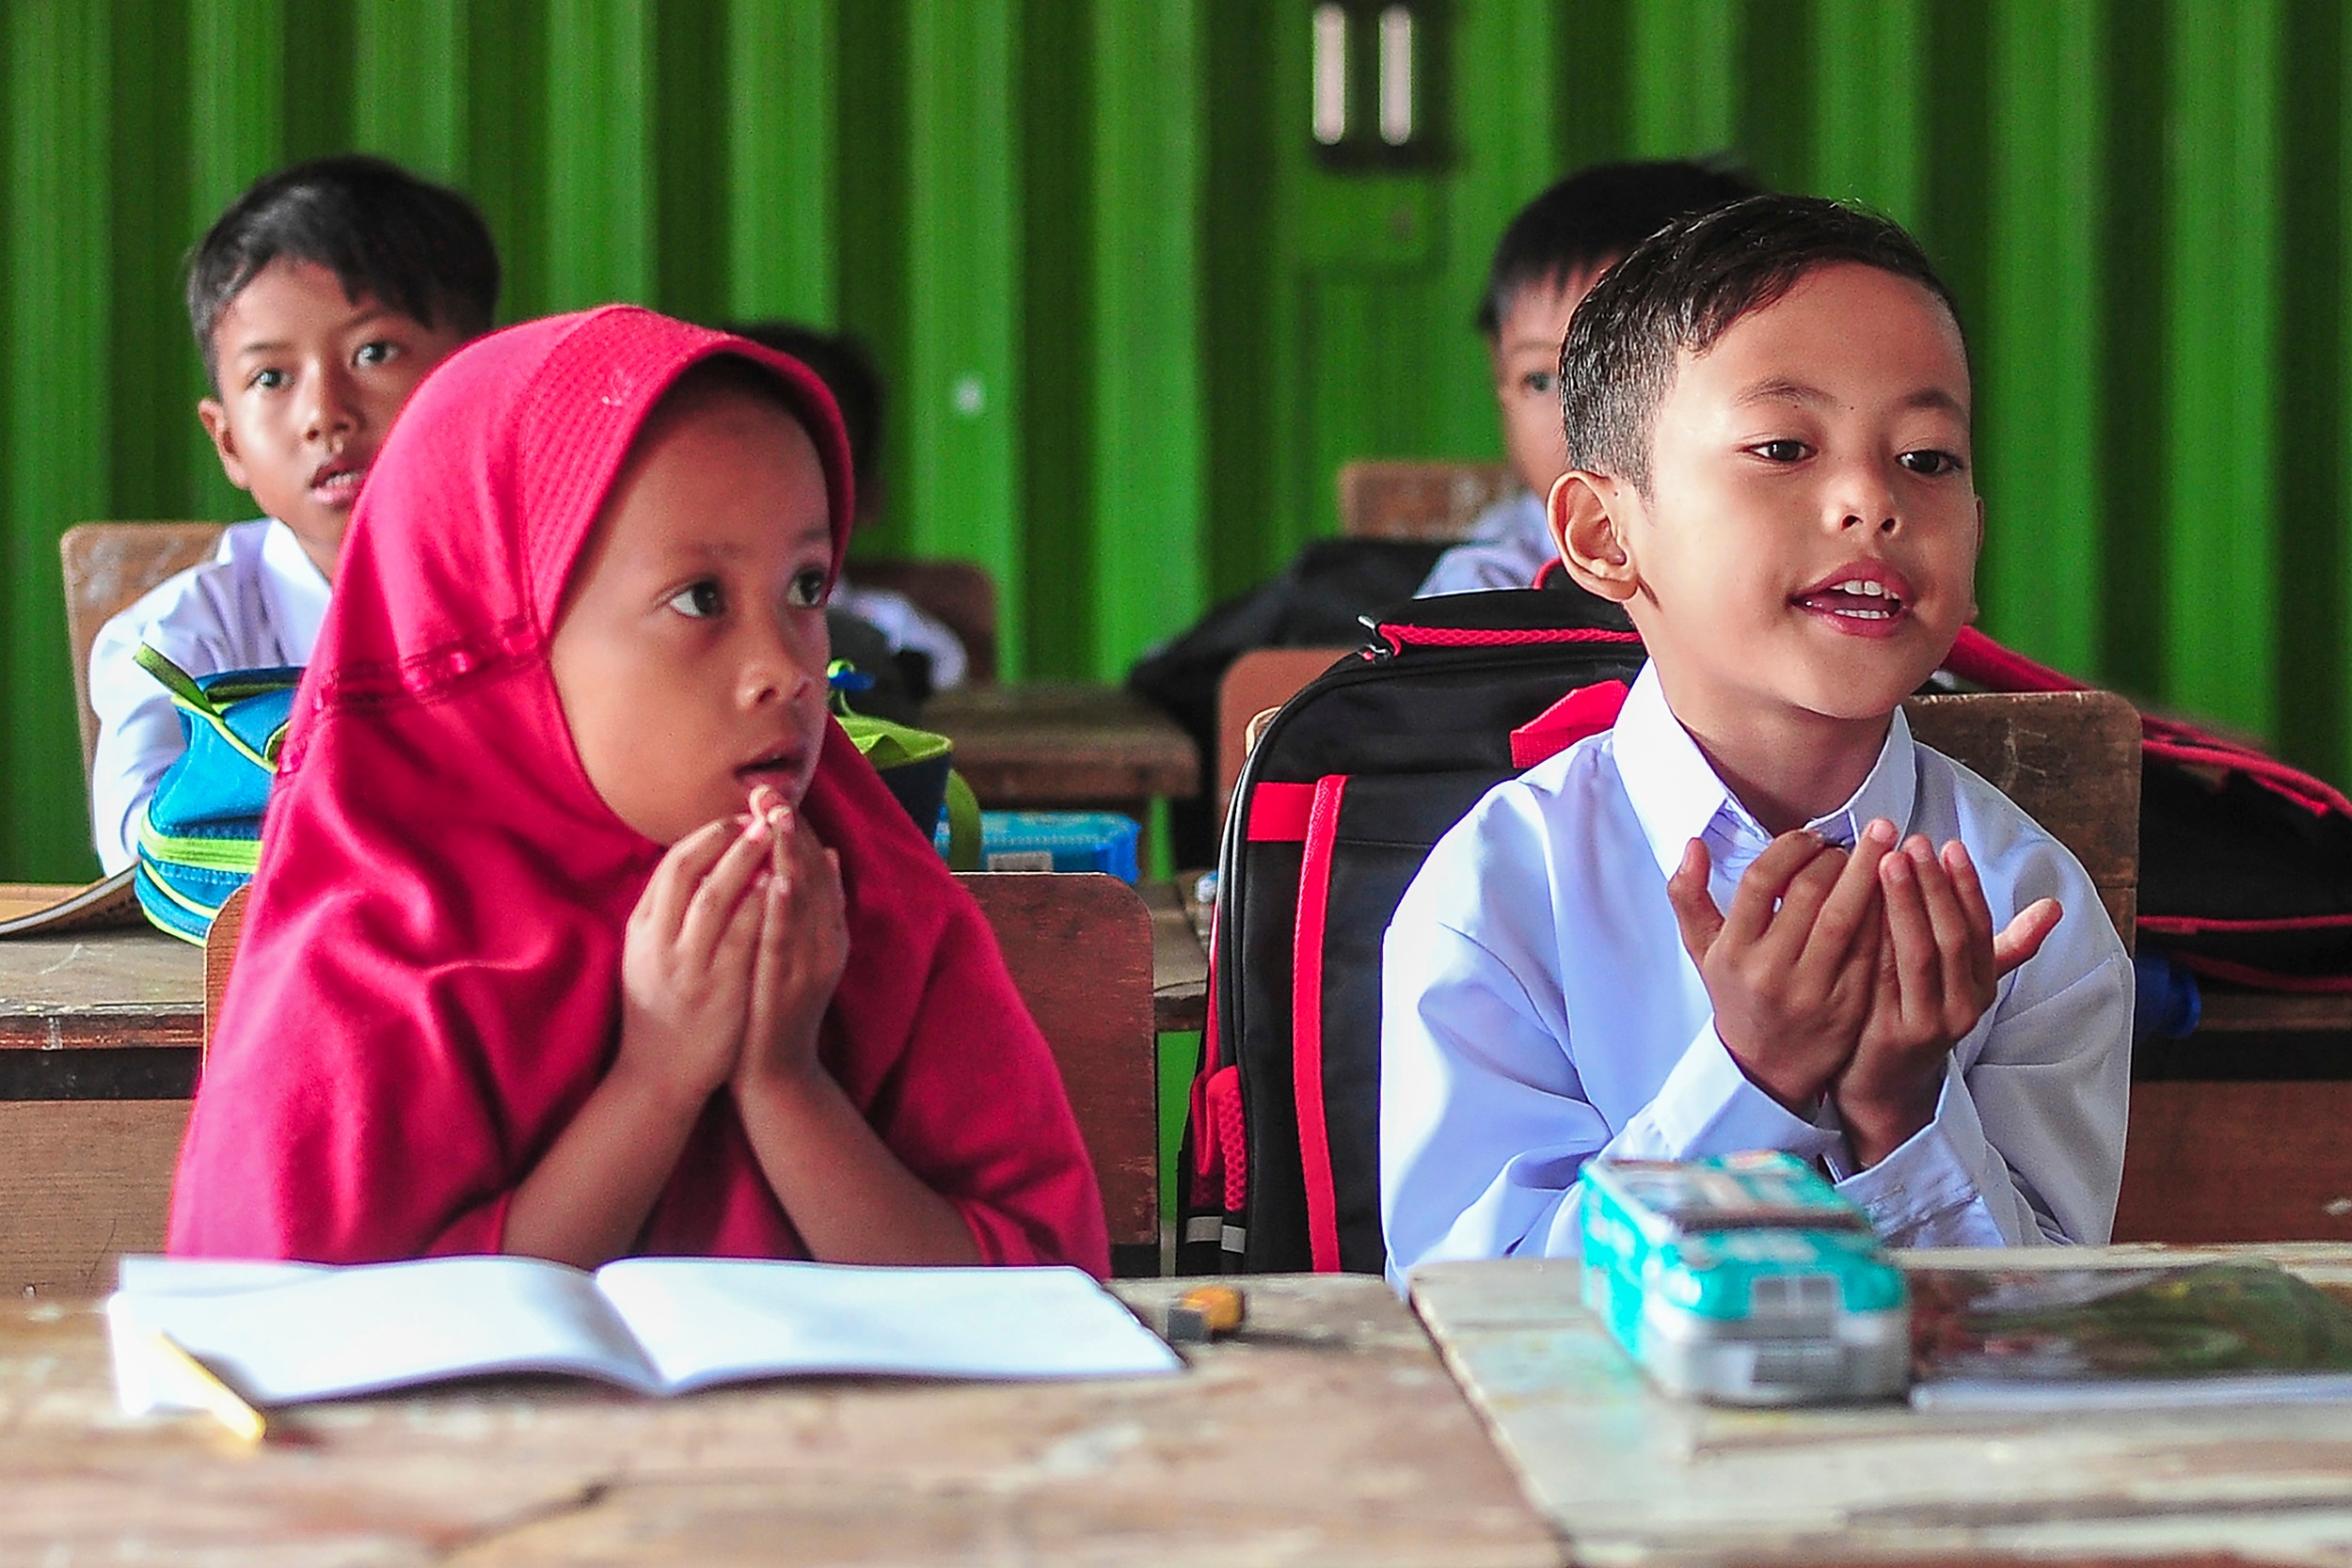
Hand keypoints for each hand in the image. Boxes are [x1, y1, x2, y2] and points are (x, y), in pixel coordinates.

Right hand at [614, 809, 771, 1107]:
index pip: (669, 869)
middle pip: (689, 875)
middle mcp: (659, 945)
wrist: (657, 1077)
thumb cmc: (658, 1011)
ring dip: (745, 864)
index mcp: (641, 931)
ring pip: (714, 901)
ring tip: (772, 836)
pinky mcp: (717, 990)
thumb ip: (663, 912)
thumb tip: (689, 863)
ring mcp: (687, 967)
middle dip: (724, 841)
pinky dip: (759, 909)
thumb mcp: (646, 956)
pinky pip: (741, 940)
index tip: (731, 820)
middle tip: (757, 817)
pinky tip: (779, 887)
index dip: (702, 839)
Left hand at [735, 787, 849, 1093]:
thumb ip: (815, 907)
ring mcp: (810, 962)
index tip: (777, 792)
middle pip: (813, 874)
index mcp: (829, 930)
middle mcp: (826, 941)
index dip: (798, 828)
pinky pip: (785, 938)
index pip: (817, 867)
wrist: (777, 1072)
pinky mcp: (789, 983)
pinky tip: (775, 877)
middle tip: (772, 790)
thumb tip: (829, 855)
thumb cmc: (777, 1007)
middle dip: (792, 830)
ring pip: (804, 900)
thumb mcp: (801, 950)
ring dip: (790, 855)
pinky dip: (782, 906)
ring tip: (779, 817)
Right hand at [1668, 819, 1895, 1114]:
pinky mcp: (1849, 1005)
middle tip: (1852, 844)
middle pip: (1810, 891)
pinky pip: (1874, 947)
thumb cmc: (1737, 997)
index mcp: (1733, 951)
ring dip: (1871, 875)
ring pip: (1849, 916)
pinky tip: (1895, 892)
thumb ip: (1688, 896)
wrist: (1766, 1068)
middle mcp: (1770, 970)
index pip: (1762, 880)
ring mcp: (1813, 990)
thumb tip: (1694, 844)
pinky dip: (1886, 912)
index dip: (1792, 848)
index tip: (1812, 837)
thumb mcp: (1703, 950)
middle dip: (1838, 857)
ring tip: (1887, 848)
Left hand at [1835, 836, 2061, 1164]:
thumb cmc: (1920, 1016)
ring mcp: (1927, 1024)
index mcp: (1980, 988)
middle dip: (1934, 888)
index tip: (1949, 847)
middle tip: (1913, 844)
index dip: (1965, 887)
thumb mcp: (1965, 983)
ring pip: (1919, 957)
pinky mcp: (1890, 1035)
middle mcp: (1962, 1008)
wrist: (1884, 1086)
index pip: (1979, 929)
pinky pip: (1881, 980)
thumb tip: (2054, 907)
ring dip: (1904, 905)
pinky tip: (1857, 906)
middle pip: (1951, 939)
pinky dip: (1873, 940)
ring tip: (1886, 862)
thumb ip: (2006, 946)